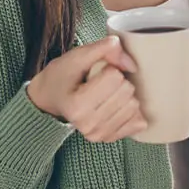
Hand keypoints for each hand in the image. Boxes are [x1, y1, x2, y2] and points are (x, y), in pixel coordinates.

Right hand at [26, 36, 146, 141]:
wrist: (51, 98)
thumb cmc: (63, 76)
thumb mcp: (76, 56)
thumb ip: (103, 49)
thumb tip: (131, 64)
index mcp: (77, 105)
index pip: (115, 77)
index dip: (109, 67)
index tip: (95, 72)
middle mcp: (88, 125)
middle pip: (127, 91)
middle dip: (119, 80)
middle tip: (102, 82)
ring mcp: (99, 135)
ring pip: (134, 105)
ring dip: (125, 94)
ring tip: (106, 93)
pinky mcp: (110, 139)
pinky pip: (138, 122)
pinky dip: (130, 110)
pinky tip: (116, 105)